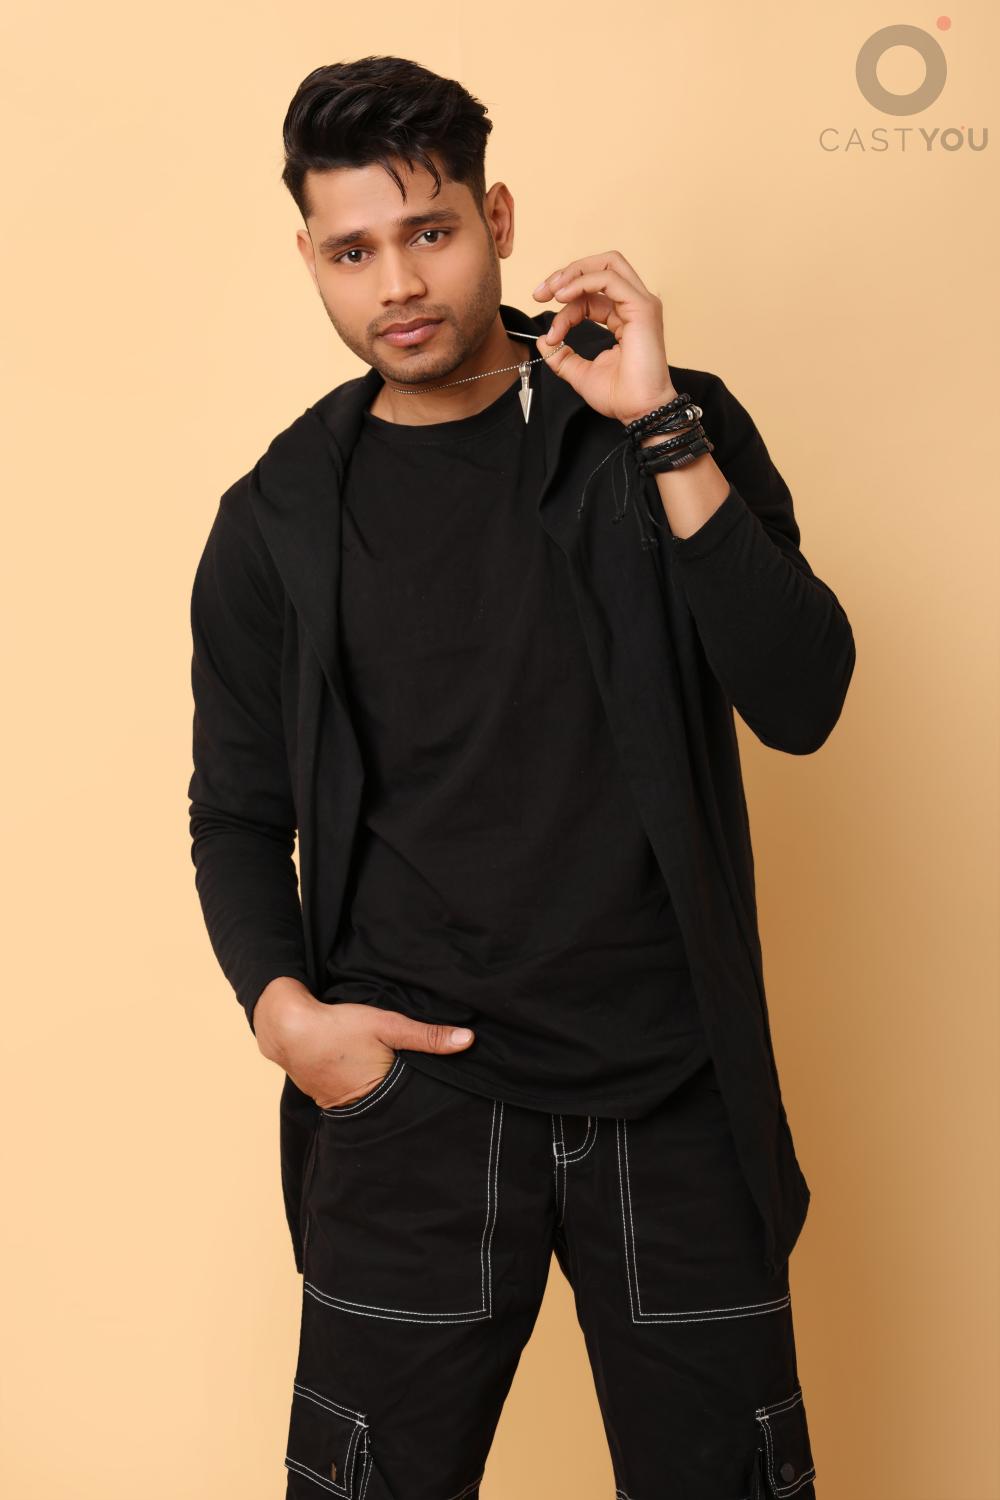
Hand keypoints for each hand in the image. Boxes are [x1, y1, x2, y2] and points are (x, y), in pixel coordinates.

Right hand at [254, 981, 475, 1109]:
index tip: (446, 1099)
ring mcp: (339, 1105)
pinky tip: (365, 1077)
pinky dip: (362, 1090)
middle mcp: (360, 1108)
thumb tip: (468, 1040)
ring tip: (397, 1086)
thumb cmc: (338, 1027)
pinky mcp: (325, 1095)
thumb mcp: (388, 1025)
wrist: (287, 1028)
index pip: (414, 1103)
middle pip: (394, 1107)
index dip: (428, 1099)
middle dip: (407, 1101)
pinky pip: (351, 1097)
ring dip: (383, 1096)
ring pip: (373, 1103)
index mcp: (382, 1094)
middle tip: (425, 1093)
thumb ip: (428, 1035)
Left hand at [532, 250, 676, 425]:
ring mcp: (641, 303)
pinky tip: (564, 296)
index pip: (591, 295)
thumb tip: (543, 340)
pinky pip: (609, 279)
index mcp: (624, 316)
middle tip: (541, 292)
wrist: (639, 411)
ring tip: (551, 291)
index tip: (550, 335)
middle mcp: (634, 305)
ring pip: (607, 264)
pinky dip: (583, 282)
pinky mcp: (642, 308)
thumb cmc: (620, 396)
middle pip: (601, 266)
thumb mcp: (580, 372)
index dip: (564, 307)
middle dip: (568, 273)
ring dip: (574, 273)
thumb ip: (562, 355)